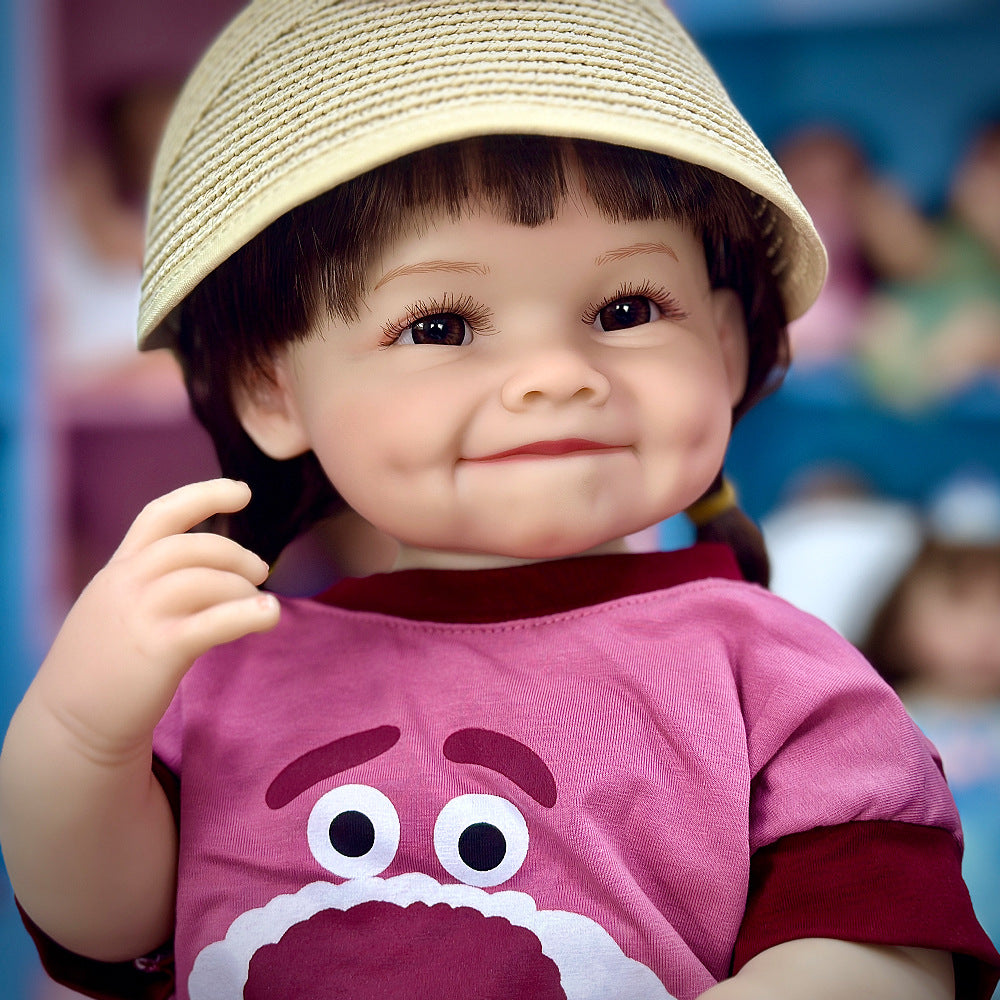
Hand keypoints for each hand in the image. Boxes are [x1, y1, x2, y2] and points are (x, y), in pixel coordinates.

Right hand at [35, 478, 280, 761]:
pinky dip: (248, 614)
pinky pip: (212, 623)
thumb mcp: (115, 609)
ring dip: (242, 587)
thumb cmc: (103, 668)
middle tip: (260, 571)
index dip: (204, 494)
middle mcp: (126, 586)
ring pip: (204, 580)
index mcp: (118, 571)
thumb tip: (211, 570)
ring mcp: (140, 617)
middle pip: (191, 545)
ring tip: (260, 604)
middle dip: (234, 552)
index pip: (160, 514)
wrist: (70, 726)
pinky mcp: (158, 651)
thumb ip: (151, 583)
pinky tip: (270, 615)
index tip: (242, 490)